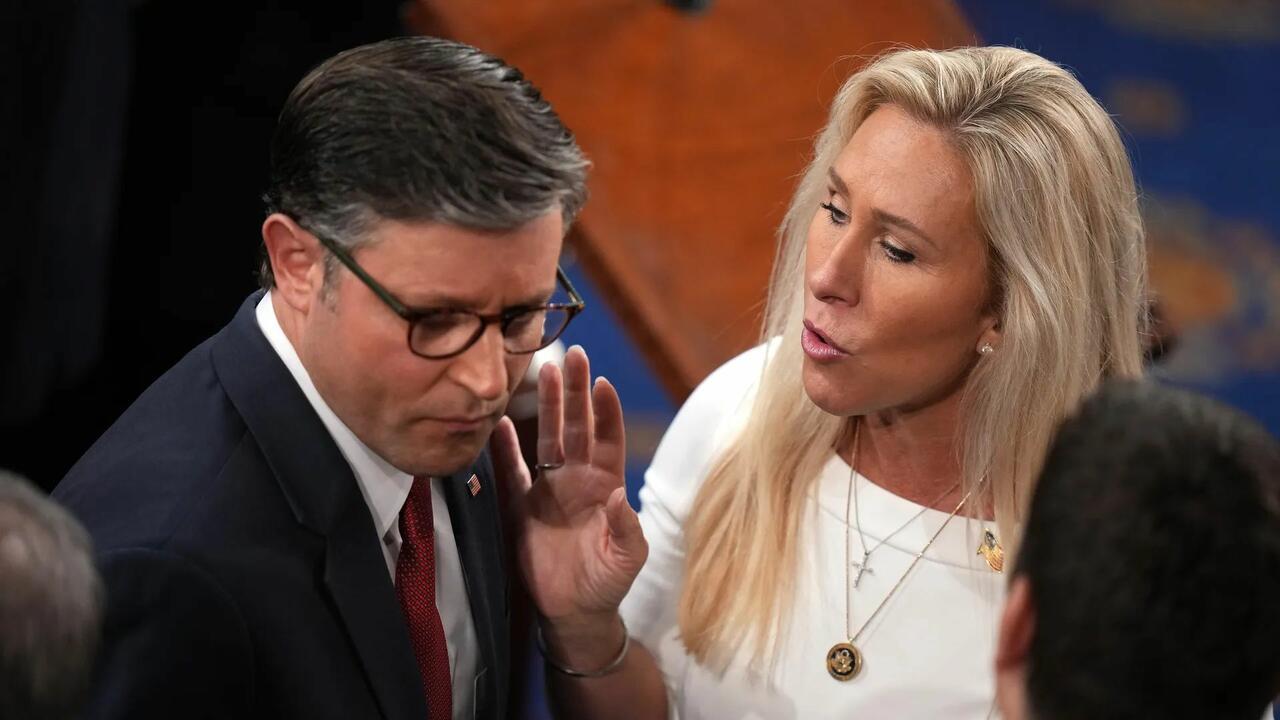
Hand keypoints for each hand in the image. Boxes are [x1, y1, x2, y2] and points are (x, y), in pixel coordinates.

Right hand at [491, 346, 647, 628]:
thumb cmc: (608, 582)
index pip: (608, 438)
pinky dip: (503, 447)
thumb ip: (626, 528)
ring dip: (546, 405)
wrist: (574, 613)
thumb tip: (620, 494)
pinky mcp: (521, 506)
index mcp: (606, 484)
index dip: (606, 411)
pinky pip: (510, 471)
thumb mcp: (626, 558)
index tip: (602, 382)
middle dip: (575, 391)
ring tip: (541, 369)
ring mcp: (549, 489)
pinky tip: (497, 421)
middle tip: (572, 355)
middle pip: (577, 425)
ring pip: (547, 437)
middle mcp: (578, 478)